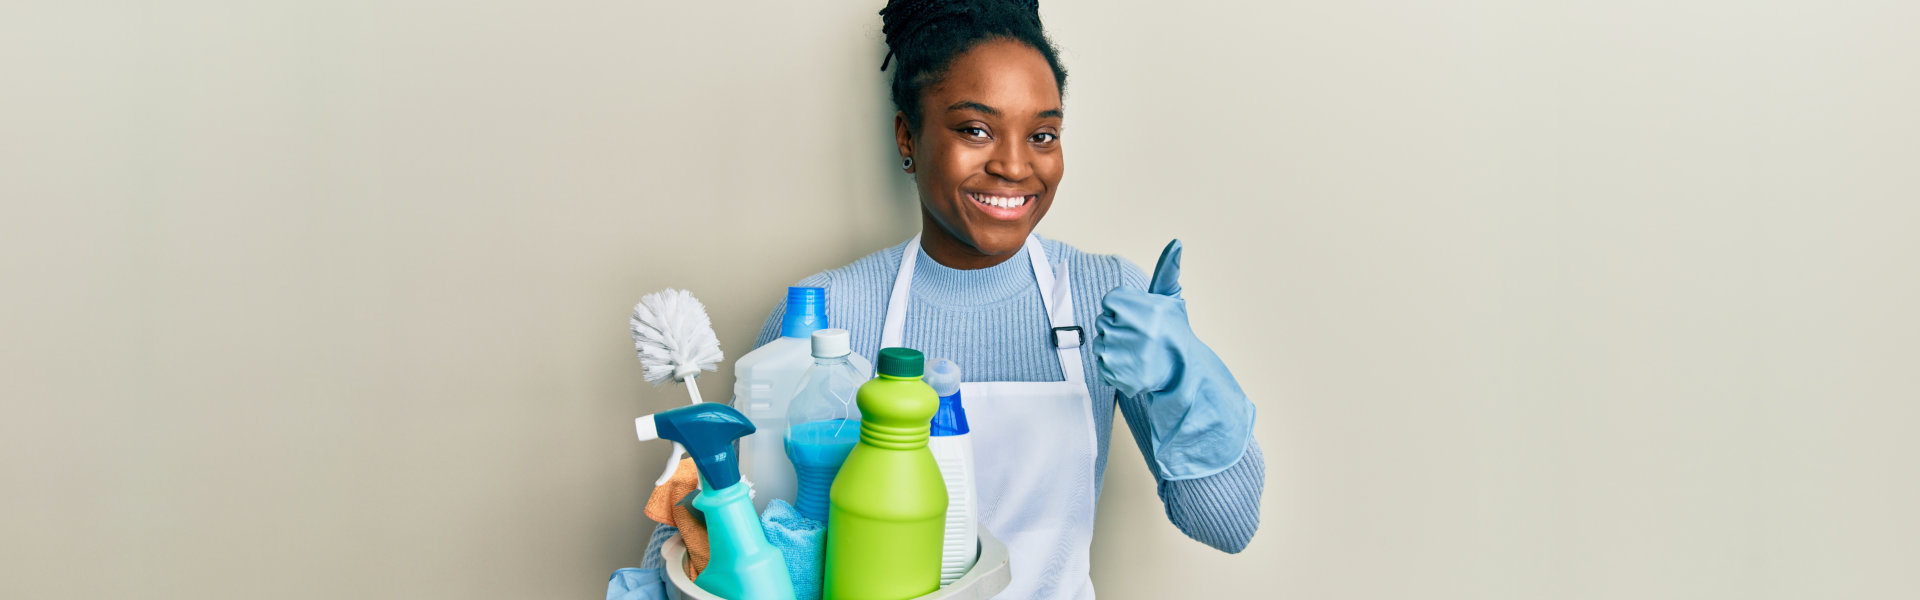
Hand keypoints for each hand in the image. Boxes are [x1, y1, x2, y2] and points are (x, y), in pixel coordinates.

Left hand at [1095, 239, 1187, 397]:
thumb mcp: (1171, 299)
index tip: (1139, 318)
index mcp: (1139, 308)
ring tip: (1137, 352)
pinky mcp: (1115, 375)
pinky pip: (1102, 365)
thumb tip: (1176, 243)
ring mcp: (1119, 354)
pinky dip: (1114, 368)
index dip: (1123, 309)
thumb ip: (1167, 270)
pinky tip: (1133, 366)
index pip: (1110, 301)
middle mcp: (1128, 330)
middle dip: (1118, 327)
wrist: (1184, 373)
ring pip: (1100, 343)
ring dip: (1114, 347)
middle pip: (1103, 322)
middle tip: (1140, 337)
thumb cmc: (1174, 333)